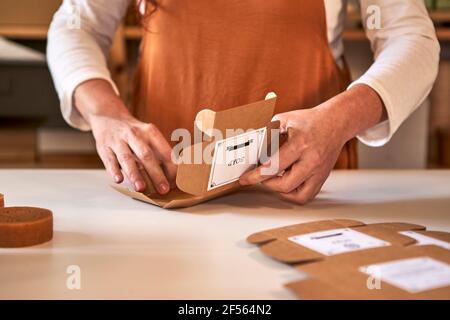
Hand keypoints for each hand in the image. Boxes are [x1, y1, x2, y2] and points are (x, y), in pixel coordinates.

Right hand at [74, 79, 176, 193]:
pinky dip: (114, 170)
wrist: (107, 116)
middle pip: (146, 155)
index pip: (164, 150)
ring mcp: (118, 141)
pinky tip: (119, 180)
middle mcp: (134, 135)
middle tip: (163, 189)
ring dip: (135, 174)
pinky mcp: (104, 148)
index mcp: (150, 132)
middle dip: (156, 173)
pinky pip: (110, 160)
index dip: (171, 167)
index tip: (177, 181)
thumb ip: (159, 152)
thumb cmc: (134, 133)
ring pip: (127, 159)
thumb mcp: (148, 135)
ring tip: (141, 188)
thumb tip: (173, 175)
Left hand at [239, 84, 385, 203]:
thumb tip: (251, 147)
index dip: (256, 175)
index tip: (245, 179)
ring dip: (280, 191)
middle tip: (260, 176)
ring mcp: (319, 172)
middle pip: (285, 184)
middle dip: (266, 183)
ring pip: (297, 195)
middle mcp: (311, 161)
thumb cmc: (310, 120)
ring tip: (273, 180)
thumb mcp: (285, 120)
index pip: (274, 166)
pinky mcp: (323, 178)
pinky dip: (293, 194)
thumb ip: (267, 132)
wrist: (336, 122)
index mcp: (300, 145)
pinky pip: (307, 196)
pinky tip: (286, 184)